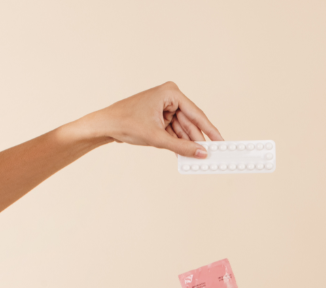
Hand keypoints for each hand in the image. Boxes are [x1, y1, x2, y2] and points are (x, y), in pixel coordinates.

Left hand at [79, 82, 222, 158]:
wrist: (105, 125)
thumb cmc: (125, 123)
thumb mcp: (157, 138)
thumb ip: (182, 146)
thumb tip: (201, 153)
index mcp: (170, 93)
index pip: (196, 114)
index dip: (210, 130)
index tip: (221, 141)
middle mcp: (169, 96)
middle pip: (190, 122)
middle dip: (197, 139)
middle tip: (210, 153)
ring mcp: (165, 106)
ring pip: (183, 128)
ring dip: (188, 142)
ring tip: (196, 156)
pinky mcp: (160, 115)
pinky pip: (175, 130)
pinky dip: (178, 141)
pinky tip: (185, 152)